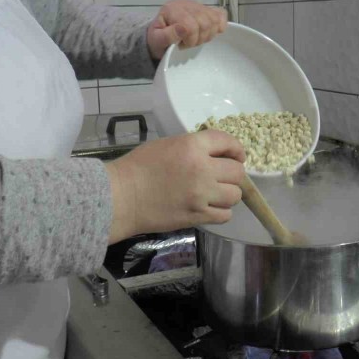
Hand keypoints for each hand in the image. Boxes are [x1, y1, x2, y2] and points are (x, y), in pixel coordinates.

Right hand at [105, 130, 244, 243]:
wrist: (121, 197)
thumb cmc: (137, 167)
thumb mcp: (166, 145)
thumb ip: (192, 148)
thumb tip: (212, 155)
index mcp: (192, 146)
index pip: (227, 142)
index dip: (236, 148)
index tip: (237, 155)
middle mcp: (202, 169)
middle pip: (237, 171)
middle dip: (233, 173)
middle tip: (223, 177)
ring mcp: (202, 195)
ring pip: (235, 195)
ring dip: (228, 194)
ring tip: (217, 194)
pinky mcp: (198, 216)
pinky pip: (225, 215)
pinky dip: (221, 212)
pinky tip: (211, 208)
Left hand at [147, 0, 228, 59]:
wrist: (158, 35)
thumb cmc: (157, 39)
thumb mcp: (156, 40)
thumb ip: (167, 35)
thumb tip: (182, 28)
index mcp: (172, 9)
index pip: (191, 26)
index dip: (190, 40)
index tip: (181, 45)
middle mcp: (186, 4)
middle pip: (205, 23)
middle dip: (198, 39)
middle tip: (188, 43)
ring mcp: (198, 5)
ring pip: (214, 20)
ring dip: (208, 35)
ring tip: (196, 38)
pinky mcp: (206, 9)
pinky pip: (221, 14)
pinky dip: (220, 26)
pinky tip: (210, 33)